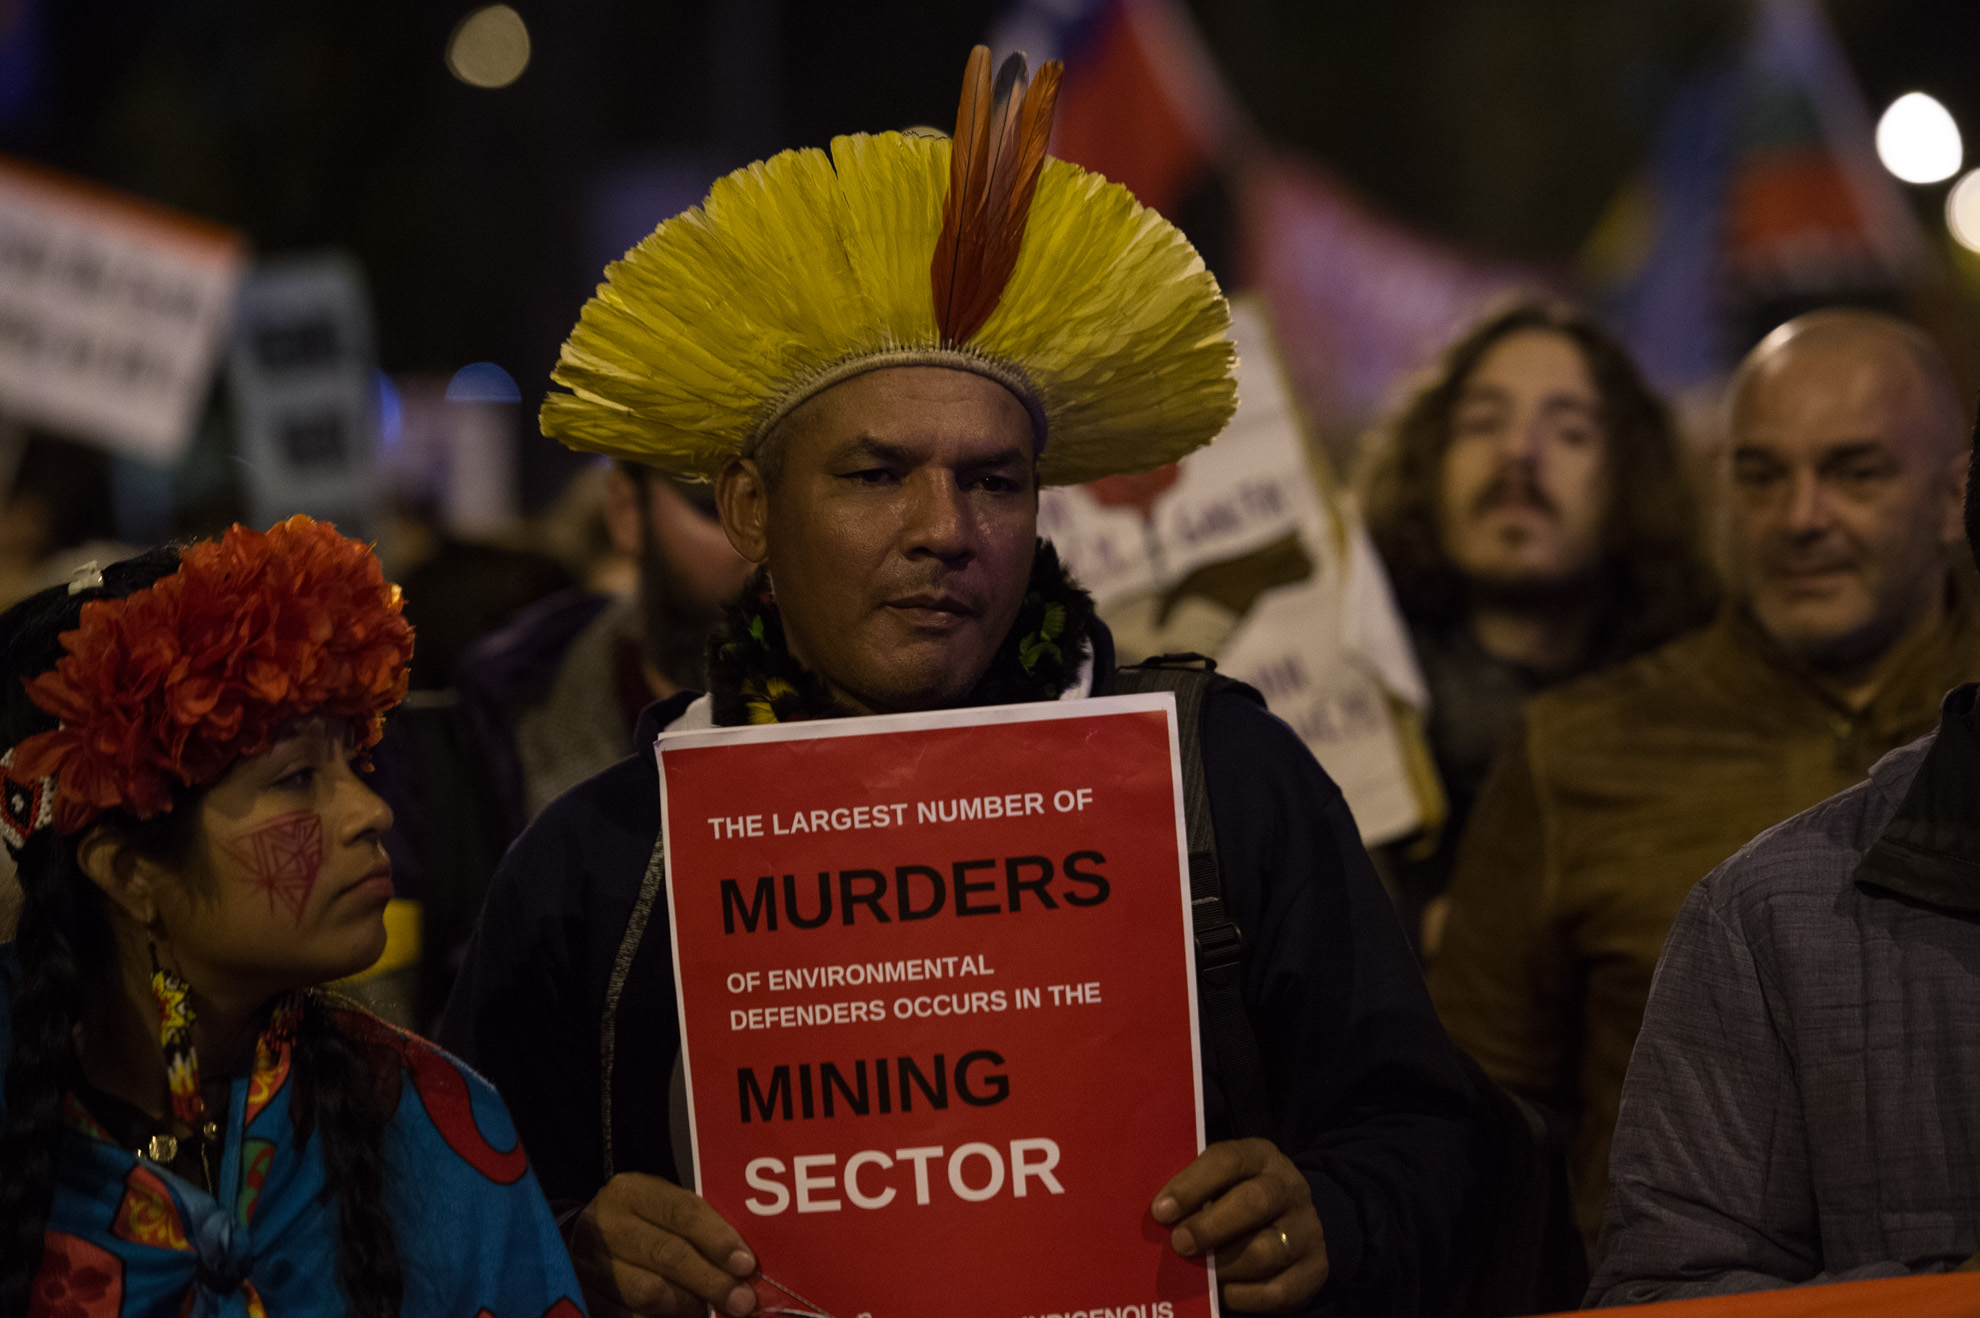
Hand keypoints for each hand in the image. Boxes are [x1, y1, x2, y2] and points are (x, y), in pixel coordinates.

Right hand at [569, 1173, 758, 1317]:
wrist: (588, 1239)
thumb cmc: (643, 1220)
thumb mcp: (665, 1207)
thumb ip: (700, 1227)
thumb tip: (743, 1265)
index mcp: (633, 1192)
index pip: (682, 1212)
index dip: (718, 1240)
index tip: (746, 1264)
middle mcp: (608, 1224)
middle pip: (667, 1254)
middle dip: (711, 1280)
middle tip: (742, 1301)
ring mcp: (593, 1264)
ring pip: (648, 1291)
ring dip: (689, 1304)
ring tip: (712, 1309)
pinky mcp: (589, 1296)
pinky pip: (633, 1314)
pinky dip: (667, 1317)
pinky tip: (687, 1315)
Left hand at [1151, 1139, 1327, 1312]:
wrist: (1288, 1222)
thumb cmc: (1232, 1198)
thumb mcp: (1217, 1182)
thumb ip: (1191, 1193)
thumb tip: (1157, 1216)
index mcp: (1260, 1156)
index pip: (1227, 1161)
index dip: (1192, 1186)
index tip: (1161, 1211)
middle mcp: (1289, 1188)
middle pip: (1254, 1203)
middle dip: (1210, 1226)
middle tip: (1179, 1244)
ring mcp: (1307, 1228)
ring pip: (1267, 1251)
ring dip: (1225, 1265)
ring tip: (1199, 1272)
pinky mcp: (1316, 1268)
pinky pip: (1279, 1290)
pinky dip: (1245, 1296)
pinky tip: (1223, 1292)